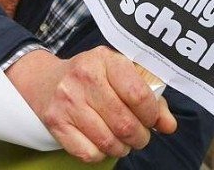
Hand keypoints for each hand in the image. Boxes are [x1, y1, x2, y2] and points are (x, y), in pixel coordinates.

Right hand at [6, 48, 175, 162]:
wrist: (45, 80)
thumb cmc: (91, 77)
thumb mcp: (120, 73)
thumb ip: (150, 96)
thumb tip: (168, 125)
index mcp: (104, 59)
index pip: (138, 95)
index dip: (152, 114)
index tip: (152, 119)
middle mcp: (84, 77)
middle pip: (125, 123)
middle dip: (140, 136)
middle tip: (139, 134)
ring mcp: (67, 101)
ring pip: (108, 142)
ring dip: (122, 147)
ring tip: (122, 139)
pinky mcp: (56, 122)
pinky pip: (89, 153)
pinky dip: (101, 153)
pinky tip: (101, 141)